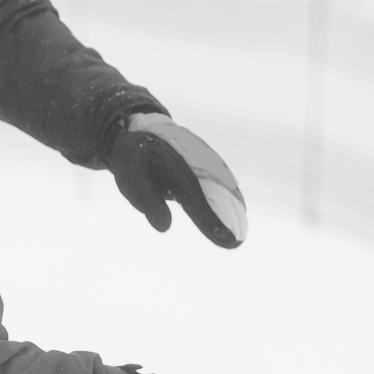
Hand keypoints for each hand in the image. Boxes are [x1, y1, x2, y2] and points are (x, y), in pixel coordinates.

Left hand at [105, 115, 247, 248]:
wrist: (142, 131)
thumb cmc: (135, 161)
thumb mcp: (132, 181)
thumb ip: (149, 203)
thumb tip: (164, 226)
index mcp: (175, 170)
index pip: (198, 201)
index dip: (212, 221)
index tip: (228, 240)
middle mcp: (195, 163)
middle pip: (219, 193)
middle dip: (229, 218)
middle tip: (237, 241)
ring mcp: (203, 159)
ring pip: (224, 184)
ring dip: (234, 207)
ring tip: (241, 231)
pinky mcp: (206, 158)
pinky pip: (222, 178)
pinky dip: (231, 194)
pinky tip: (238, 211)